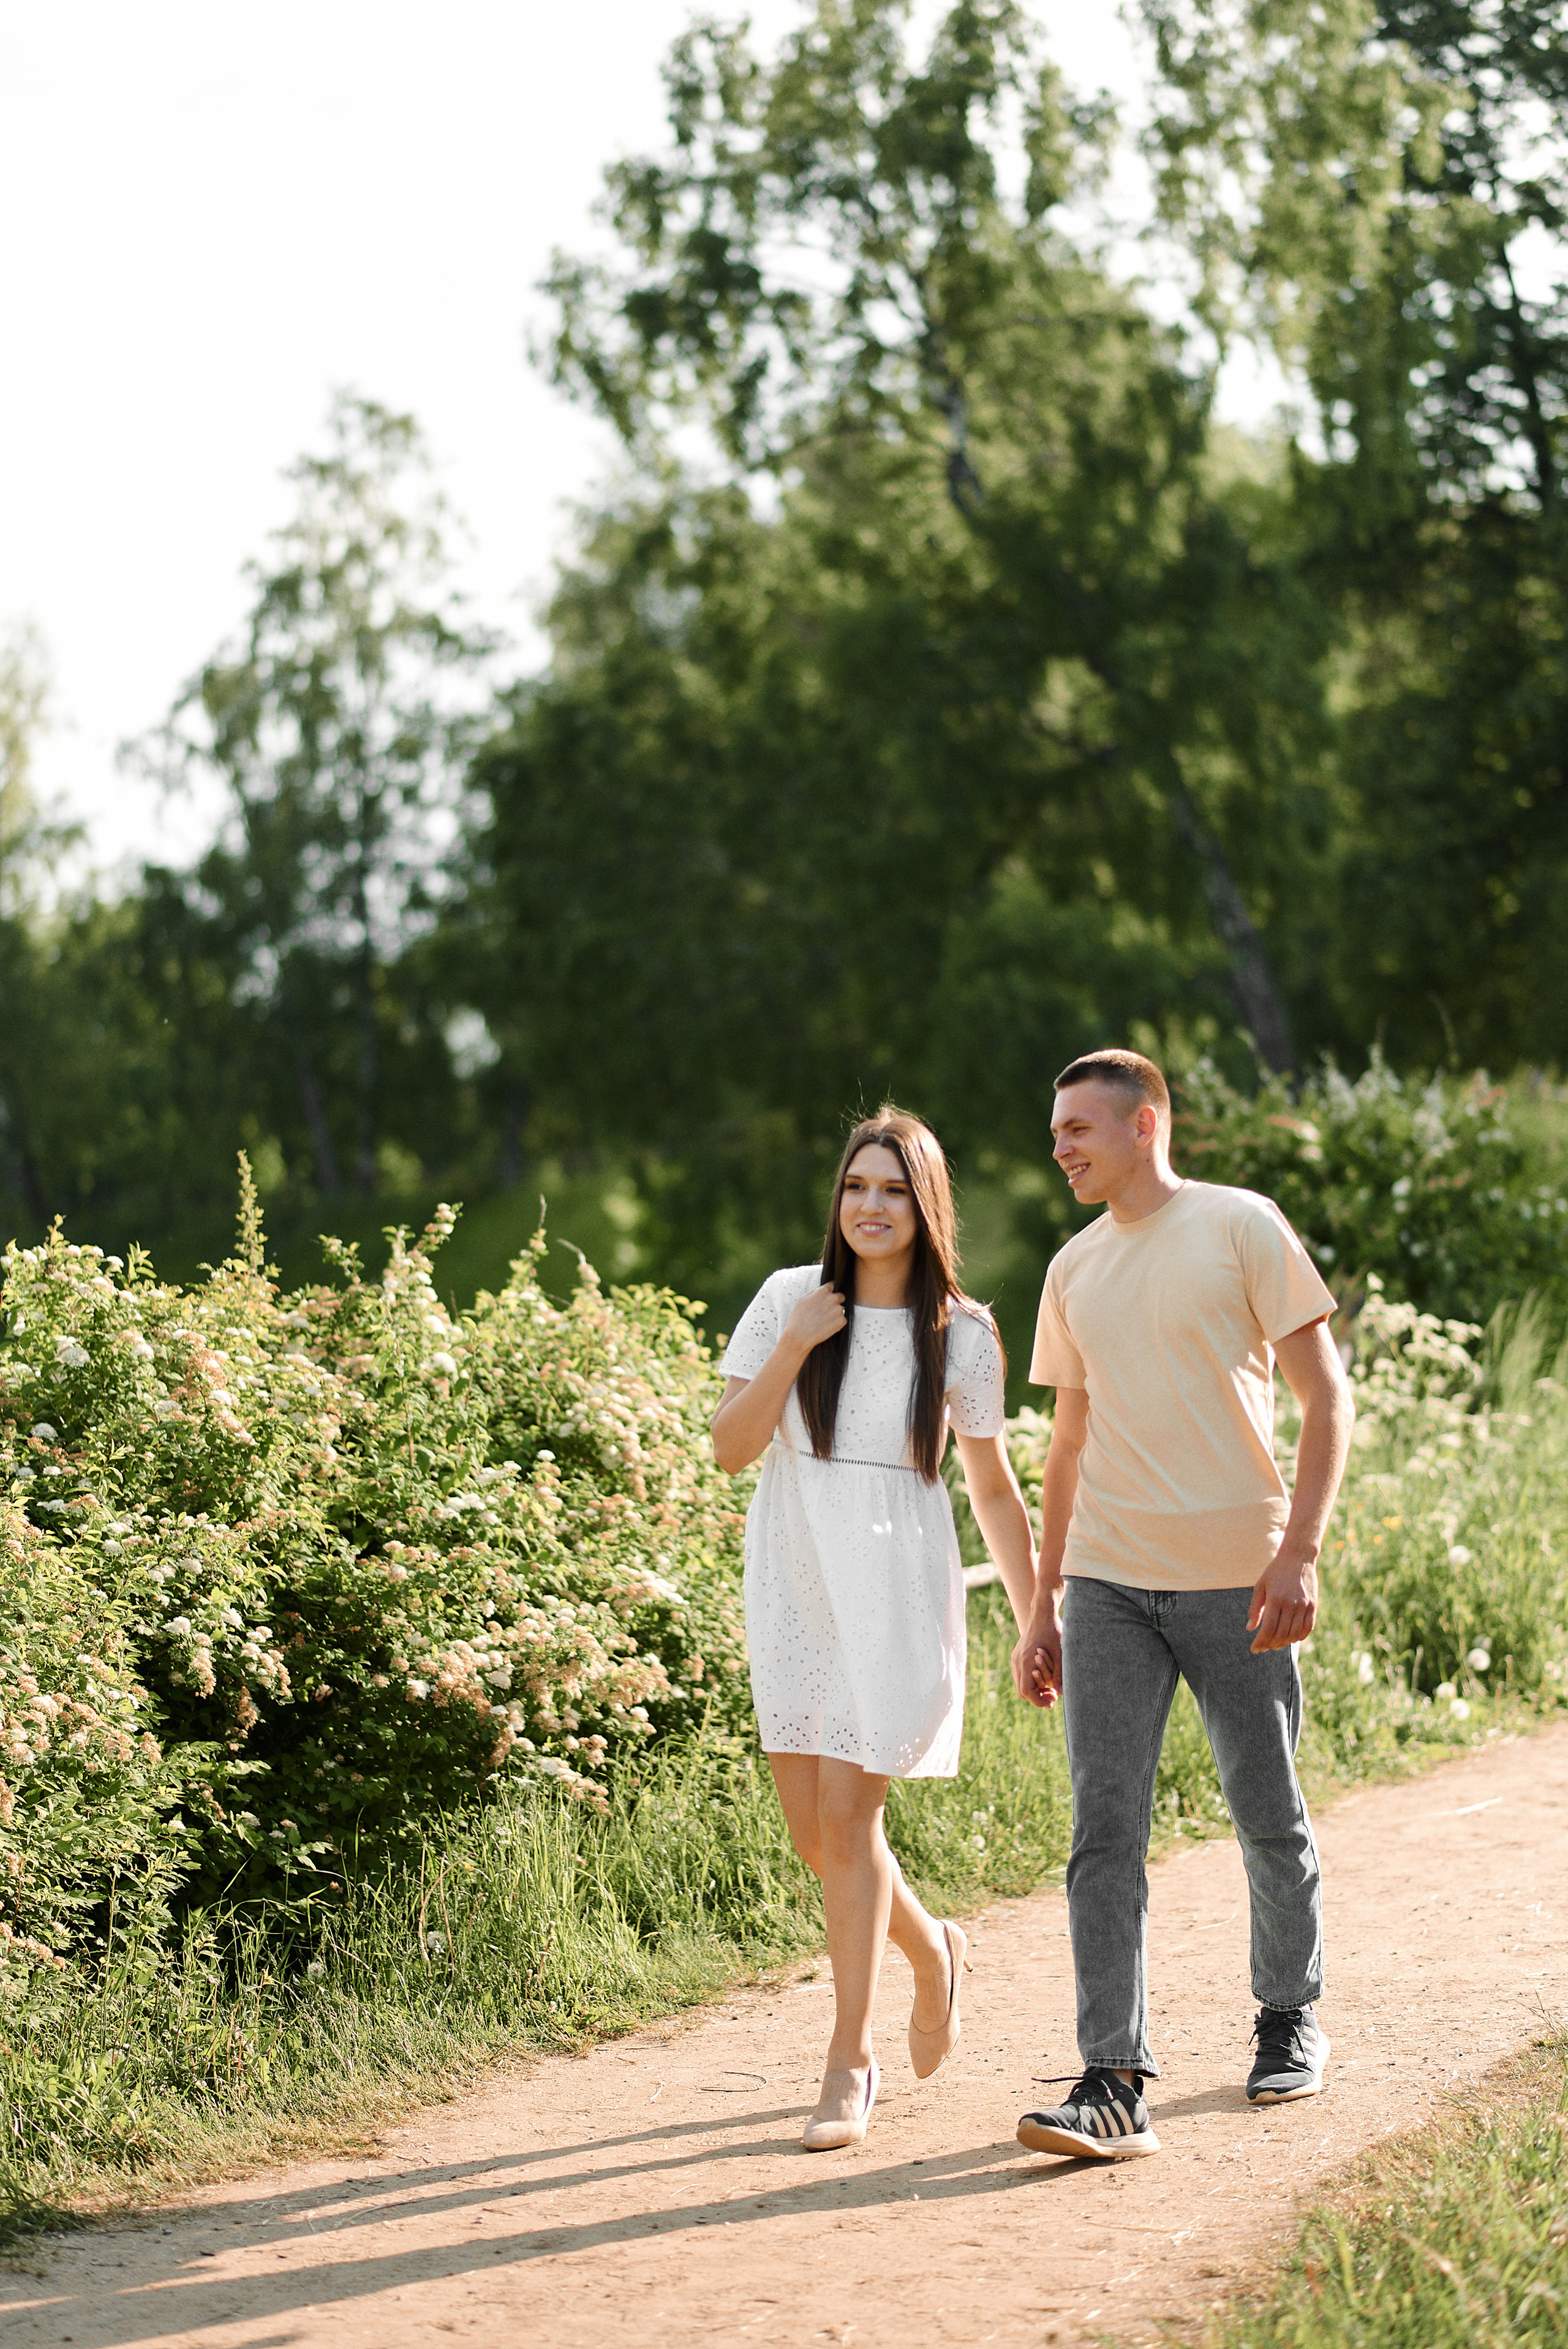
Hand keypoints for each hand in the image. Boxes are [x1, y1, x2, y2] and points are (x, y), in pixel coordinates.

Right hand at [782, 1281, 846, 1358]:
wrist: (798, 1336)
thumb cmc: (797, 1320)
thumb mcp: (802, 1301)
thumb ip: (814, 1294)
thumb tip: (819, 1292)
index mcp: (822, 1291)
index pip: (831, 1286)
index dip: (827, 1293)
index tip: (825, 1298)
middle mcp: (832, 1299)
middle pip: (839, 1297)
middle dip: (834, 1303)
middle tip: (825, 1311)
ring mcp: (838, 1310)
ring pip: (840, 1309)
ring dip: (834, 1314)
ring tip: (823, 1321)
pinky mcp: (841, 1321)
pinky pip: (842, 1320)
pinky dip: (836, 1323)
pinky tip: (826, 1326)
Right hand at [1012, 1588, 1062, 1709]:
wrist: (1042, 1614)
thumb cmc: (1053, 1632)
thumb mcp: (1060, 1653)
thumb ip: (1059, 1674)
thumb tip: (1061, 1693)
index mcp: (1026, 1661)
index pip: (1026, 1691)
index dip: (1038, 1701)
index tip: (1051, 1703)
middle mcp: (1017, 1661)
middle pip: (1021, 1690)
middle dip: (1037, 1697)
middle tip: (1053, 1696)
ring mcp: (1015, 1658)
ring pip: (1019, 1683)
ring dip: (1033, 1689)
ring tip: (1050, 1688)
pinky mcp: (1017, 1655)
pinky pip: (1020, 1674)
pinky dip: (1030, 1680)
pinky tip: (1043, 1678)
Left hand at [1248, 1549, 1318, 1652]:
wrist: (1298, 1557)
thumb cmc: (1275, 1572)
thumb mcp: (1260, 1586)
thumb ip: (1255, 1608)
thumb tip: (1250, 1628)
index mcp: (1275, 1599)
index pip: (1268, 1629)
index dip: (1260, 1642)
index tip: (1254, 1649)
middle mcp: (1291, 1604)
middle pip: (1280, 1634)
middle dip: (1270, 1645)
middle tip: (1263, 1648)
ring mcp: (1304, 1605)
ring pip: (1294, 1634)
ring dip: (1284, 1643)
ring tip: (1275, 1644)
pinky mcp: (1313, 1606)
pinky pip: (1308, 1628)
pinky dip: (1299, 1637)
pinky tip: (1291, 1638)